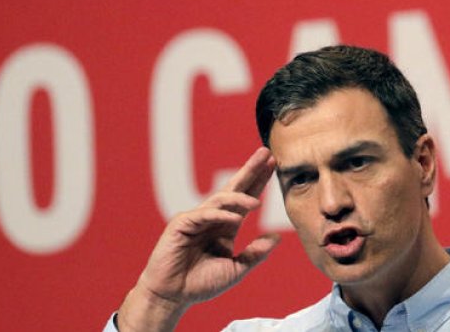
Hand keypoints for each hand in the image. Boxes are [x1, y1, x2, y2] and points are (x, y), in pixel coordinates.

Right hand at [117, 147, 281, 330]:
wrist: (172, 296)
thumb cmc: (200, 284)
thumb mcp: (235, 269)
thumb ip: (255, 254)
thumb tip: (277, 238)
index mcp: (226, 226)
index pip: (245, 198)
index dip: (259, 181)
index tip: (273, 165)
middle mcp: (213, 218)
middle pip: (234, 188)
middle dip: (250, 170)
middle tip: (266, 152)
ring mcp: (196, 219)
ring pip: (220, 199)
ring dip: (239, 196)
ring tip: (258, 202)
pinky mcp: (182, 224)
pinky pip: (204, 215)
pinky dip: (219, 215)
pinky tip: (235, 218)